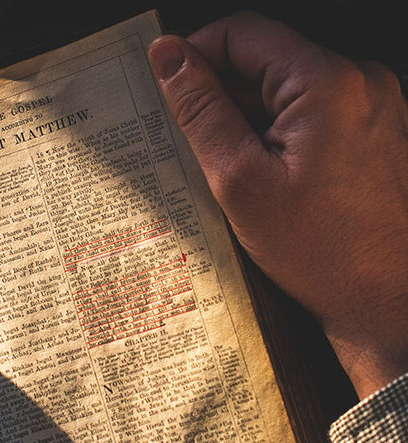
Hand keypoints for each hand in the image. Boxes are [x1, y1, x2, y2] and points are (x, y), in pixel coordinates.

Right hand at [148, 12, 407, 398]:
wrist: (387, 301)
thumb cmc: (324, 253)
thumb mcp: (240, 179)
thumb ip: (201, 109)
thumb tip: (169, 57)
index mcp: (328, 84)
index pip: (243, 34)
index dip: (194, 55)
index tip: (165, 88)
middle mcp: (359, 83)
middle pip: (264, 60)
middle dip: (219, 95)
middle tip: (188, 145)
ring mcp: (370, 106)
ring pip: (282, 90)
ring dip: (244, 120)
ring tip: (229, 174)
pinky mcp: (371, 129)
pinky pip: (306, 113)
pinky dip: (273, 135)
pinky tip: (259, 179)